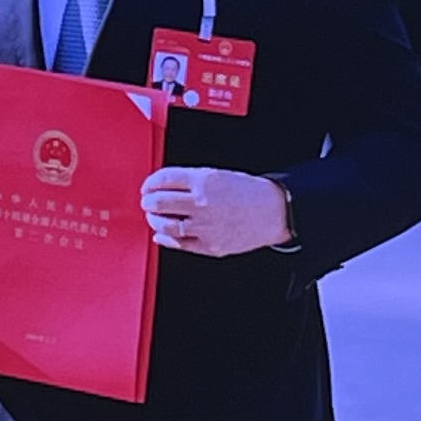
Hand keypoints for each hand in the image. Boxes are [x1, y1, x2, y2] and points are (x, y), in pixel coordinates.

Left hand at [140, 167, 290, 256]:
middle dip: (148, 202)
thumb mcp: (218, 175)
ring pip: (165, 226)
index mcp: (204, 181)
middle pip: (159, 202)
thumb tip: (163, 187)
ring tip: (154, 218)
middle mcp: (202, 203)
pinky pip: (179, 244)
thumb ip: (190, 180)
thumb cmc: (248, 192)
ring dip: (154, 221)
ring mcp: (205, 226)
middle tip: (147, 202)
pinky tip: (162, 235)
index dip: (150, 183)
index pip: (164, 179)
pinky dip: (165, 240)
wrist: (273, 211)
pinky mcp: (210, 245)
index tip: (147, 187)